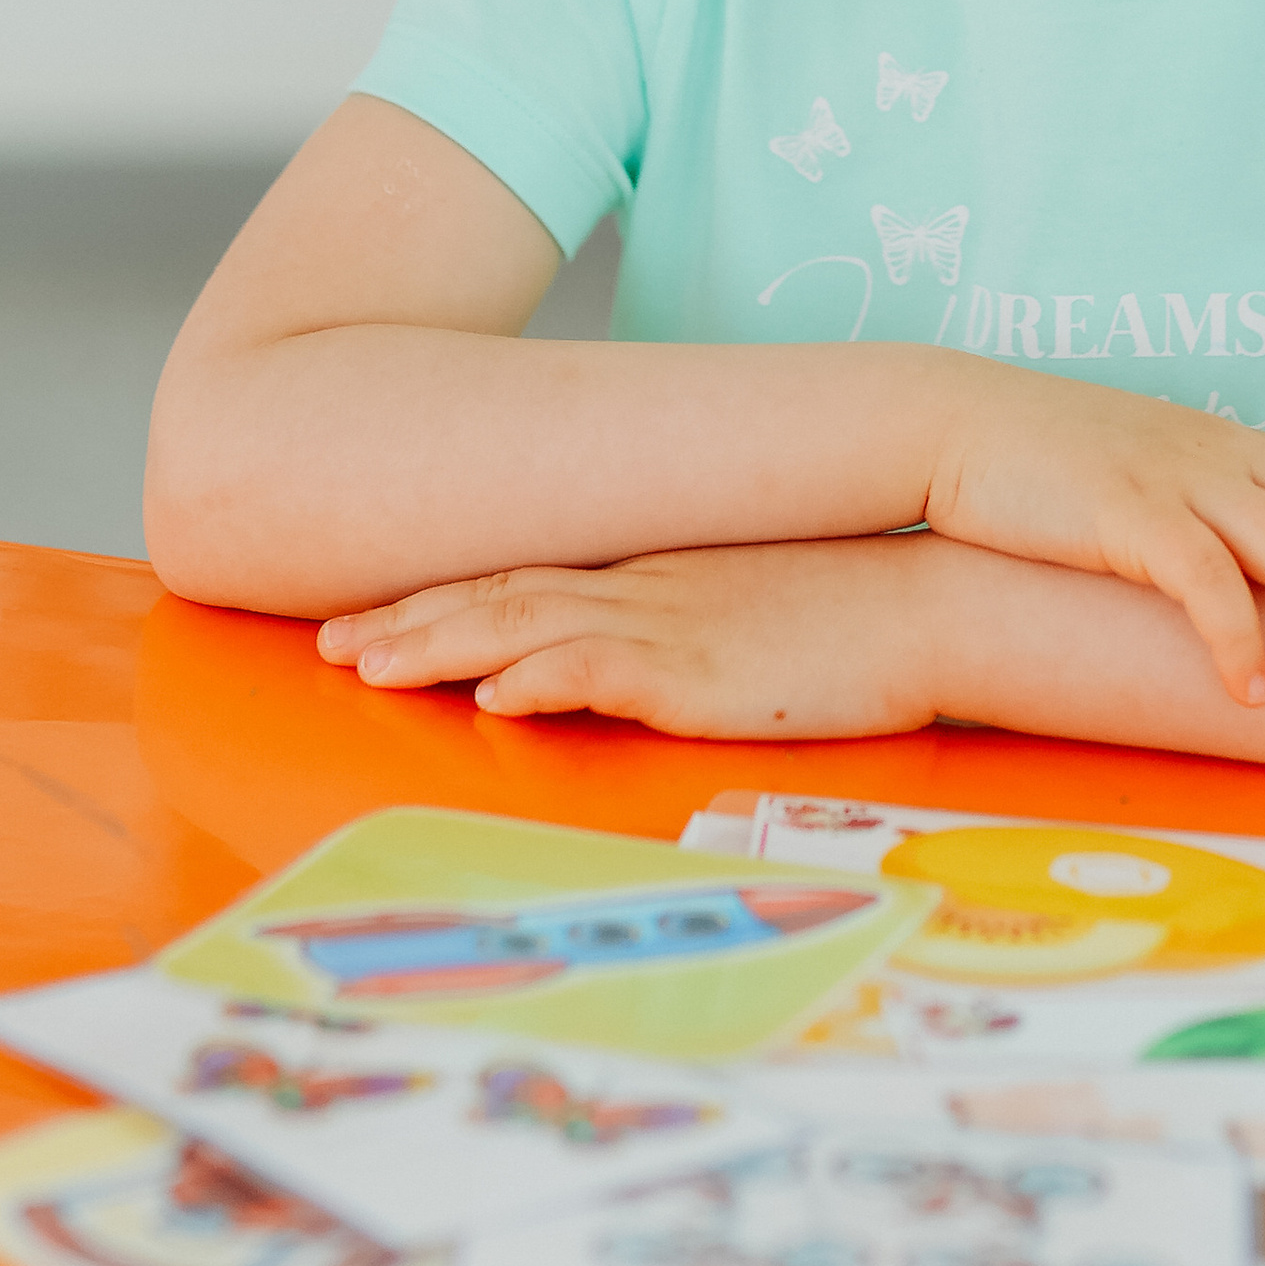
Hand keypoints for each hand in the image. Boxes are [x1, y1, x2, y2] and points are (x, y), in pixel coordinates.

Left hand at [318, 535, 943, 739]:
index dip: (438, 599)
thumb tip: (616, 661)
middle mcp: (643, 587)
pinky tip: (491, 693)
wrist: (937, 601)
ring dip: (439, 644)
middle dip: (407, 620)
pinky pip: (603, 669)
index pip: (522, 578)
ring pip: (526, 626)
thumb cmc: (853, 613)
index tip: (366, 618)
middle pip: (500, 594)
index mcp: (651, 573)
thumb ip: (678, 626)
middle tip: (327, 645)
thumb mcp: (746, 612)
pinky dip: (539, 676)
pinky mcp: (701, 669)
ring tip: (366, 665)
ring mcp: (669, 623)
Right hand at [924, 368, 1264, 715]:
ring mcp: (1180, 481)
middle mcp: (1228, 455)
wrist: (956, 424)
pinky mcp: (1123, 517)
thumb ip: (1221, 504)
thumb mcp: (1159, 471)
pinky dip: (1234, 638)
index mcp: (1243, 444)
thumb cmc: (1055, 464)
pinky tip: (1259, 696)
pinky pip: (1197, 581)